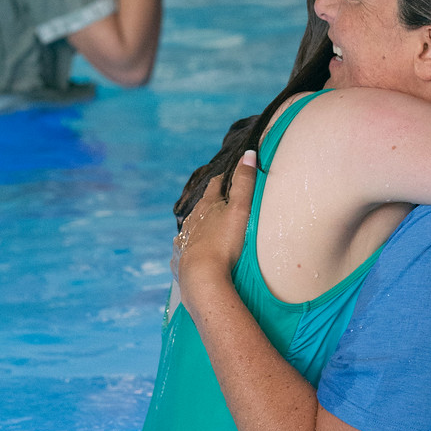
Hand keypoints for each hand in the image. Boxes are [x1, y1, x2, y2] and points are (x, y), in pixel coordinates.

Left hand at [171, 152, 255, 307]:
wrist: (202, 277)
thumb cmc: (223, 242)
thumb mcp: (240, 210)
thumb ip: (244, 182)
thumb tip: (248, 153)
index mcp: (206, 206)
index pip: (215, 185)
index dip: (223, 180)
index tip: (228, 176)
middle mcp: (192, 220)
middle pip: (201, 206)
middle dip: (210, 203)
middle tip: (221, 202)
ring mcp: (185, 240)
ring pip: (192, 227)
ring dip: (200, 226)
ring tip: (208, 228)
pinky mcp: (181, 259)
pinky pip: (186, 249)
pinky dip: (192, 247)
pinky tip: (195, 252)